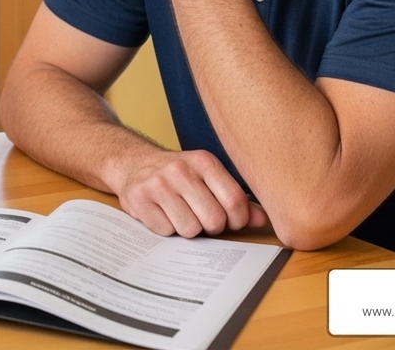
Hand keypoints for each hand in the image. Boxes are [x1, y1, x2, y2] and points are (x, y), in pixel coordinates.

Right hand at [114, 147, 267, 236]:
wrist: (133, 163)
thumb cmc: (177, 175)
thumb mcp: (207, 178)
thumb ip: (234, 198)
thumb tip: (261, 219)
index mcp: (204, 161)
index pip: (234, 200)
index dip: (238, 220)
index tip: (231, 221)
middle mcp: (180, 169)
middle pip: (213, 220)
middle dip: (212, 227)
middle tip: (203, 219)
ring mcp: (157, 183)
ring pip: (190, 229)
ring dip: (188, 229)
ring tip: (181, 214)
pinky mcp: (139, 198)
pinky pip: (166, 231)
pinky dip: (166, 228)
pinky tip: (162, 213)